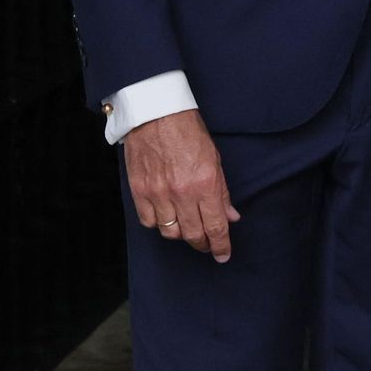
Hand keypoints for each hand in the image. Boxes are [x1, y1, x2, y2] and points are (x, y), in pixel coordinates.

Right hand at [122, 109, 239, 261]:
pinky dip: (159, 224)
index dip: (221, 244)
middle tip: (209, 246)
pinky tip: (166, 218)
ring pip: (170, 232)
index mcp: (205, 183)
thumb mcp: (215, 159)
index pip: (216, 225)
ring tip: (189, 230)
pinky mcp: (139, 191)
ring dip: (182, 235)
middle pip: (193, 234)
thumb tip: (231, 216)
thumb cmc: (189, 132)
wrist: (156, 115)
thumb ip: (222, 191)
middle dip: (204, 244)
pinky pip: (149, 221)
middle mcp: (181, 192)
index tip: (224, 255)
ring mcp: (158, 193)